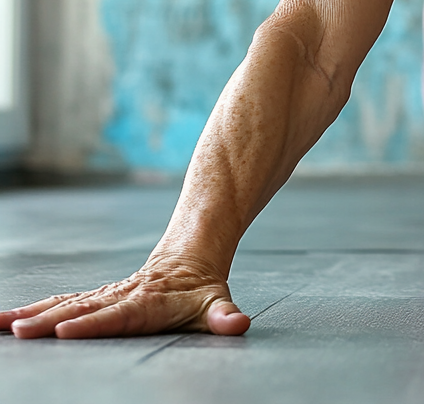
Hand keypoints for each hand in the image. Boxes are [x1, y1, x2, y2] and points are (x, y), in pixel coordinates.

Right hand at [0, 254, 249, 339]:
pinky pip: (59, 303)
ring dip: (32, 314)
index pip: (118, 315)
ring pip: (64, 303)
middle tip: (19, 330)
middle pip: (82, 309)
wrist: (190, 256)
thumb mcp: (216, 303)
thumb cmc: (202, 290)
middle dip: (49, 321)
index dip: (93, 323)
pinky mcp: (93, 298)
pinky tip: (3, 321)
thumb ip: (224, 316)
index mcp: (147, 303)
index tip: (65, 330)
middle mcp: (120, 297)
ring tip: (1, 325)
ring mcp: (104, 296)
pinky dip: (31, 310)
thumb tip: (238, 324)